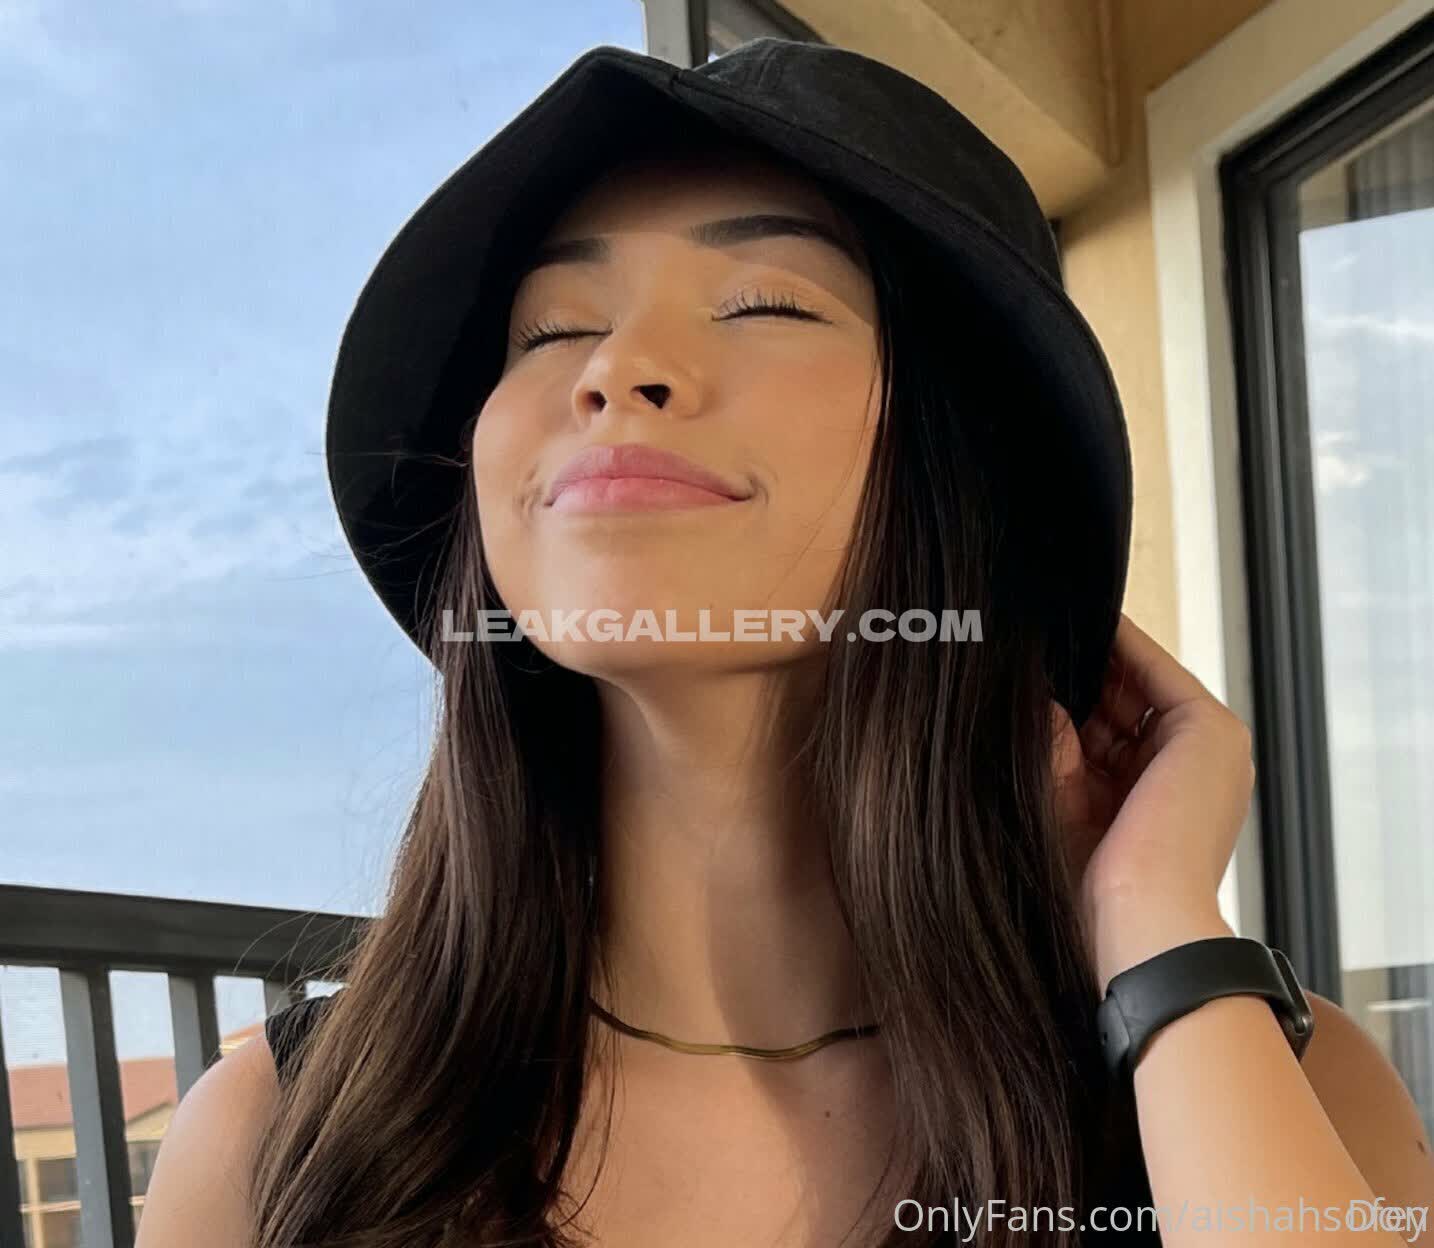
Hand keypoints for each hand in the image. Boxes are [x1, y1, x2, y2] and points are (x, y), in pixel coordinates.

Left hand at [1051, 612, 1250, 991]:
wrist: (1137, 921)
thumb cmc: (1092, 889)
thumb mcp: (1058, 803)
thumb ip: (1053, 746)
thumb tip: (1035, 694)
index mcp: (1153, 802)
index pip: (1105, 732)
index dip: (1067, 698)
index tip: (1023, 667)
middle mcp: (1185, 775)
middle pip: (1121, 705)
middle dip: (1074, 674)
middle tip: (1023, 638)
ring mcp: (1204, 753)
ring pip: (1136, 686)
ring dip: (1091, 655)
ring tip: (1040, 627)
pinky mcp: (1210, 733)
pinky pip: (1156, 673)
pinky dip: (1118, 647)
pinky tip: (1078, 626)